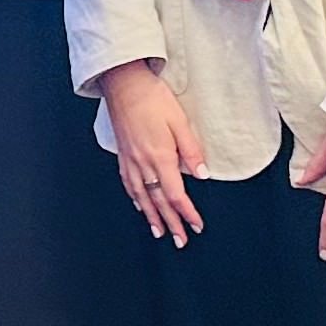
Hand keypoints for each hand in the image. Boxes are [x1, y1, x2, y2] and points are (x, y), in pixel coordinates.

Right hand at [96, 61, 206, 245]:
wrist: (123, 85)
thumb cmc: (153, 99)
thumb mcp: (180, 122)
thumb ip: (191, 151)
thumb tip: (202, 175)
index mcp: (160, 157)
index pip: (176, 194)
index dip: (187, 213)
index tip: (196, 225)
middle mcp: (143, 164)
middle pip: (158, 201)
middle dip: (171, 223)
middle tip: (180, 240)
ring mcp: (130, 161)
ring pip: (142, 197)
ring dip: (152, 217)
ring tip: (159, 232)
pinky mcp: (123, 155)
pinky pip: (129, 184)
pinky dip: (136, 199)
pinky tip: (140, 205)